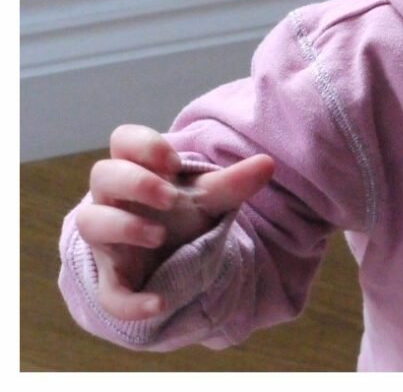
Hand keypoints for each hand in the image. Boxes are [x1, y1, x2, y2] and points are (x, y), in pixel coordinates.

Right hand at [74, 124, 274, 320]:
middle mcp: (114, 199)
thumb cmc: (181, 211)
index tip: (172, 161)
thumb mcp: (208, 196)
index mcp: (138, 169)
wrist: (167, 255)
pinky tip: (159, 304)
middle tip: (170, 197)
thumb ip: (234, 181)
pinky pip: (108, 291)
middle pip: (103, 174)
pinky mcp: (112, 276)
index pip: (123, 140)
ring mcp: (108, 237)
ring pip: (93, 222)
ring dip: (123, 226)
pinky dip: (130, 301)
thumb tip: (268, 164)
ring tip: (160, 236)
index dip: (143, 144)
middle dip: (135, 182)